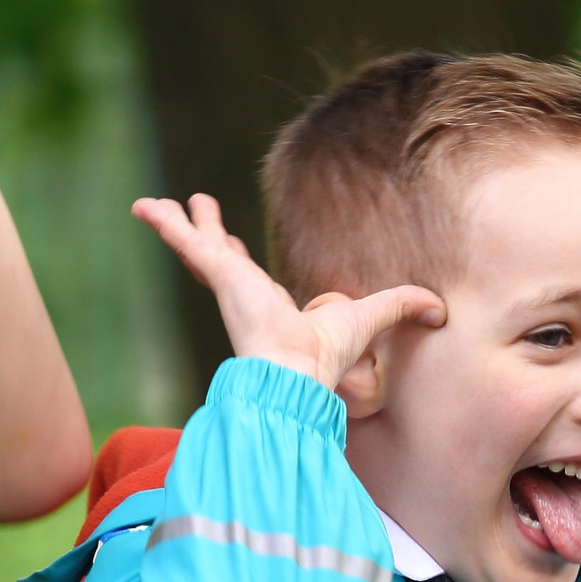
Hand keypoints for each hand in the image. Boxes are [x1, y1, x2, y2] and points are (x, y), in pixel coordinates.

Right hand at [134, 194, 442, 387]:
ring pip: (195, 247)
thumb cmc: (326, 357)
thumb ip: (400, 308)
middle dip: (206, 232)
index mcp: (268, 306)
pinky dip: (163, 222)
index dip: (238, 261)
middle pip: (218, 257)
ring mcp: (227, 285)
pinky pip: (184, 241)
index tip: (229, 246)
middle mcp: (243, 295)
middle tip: (196, 208)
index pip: (247, 279)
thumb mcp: (369, 317)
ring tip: (153, 205)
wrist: (294, 376)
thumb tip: (439, 310)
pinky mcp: (217, 275)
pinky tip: (141, 205)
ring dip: (177, 224)